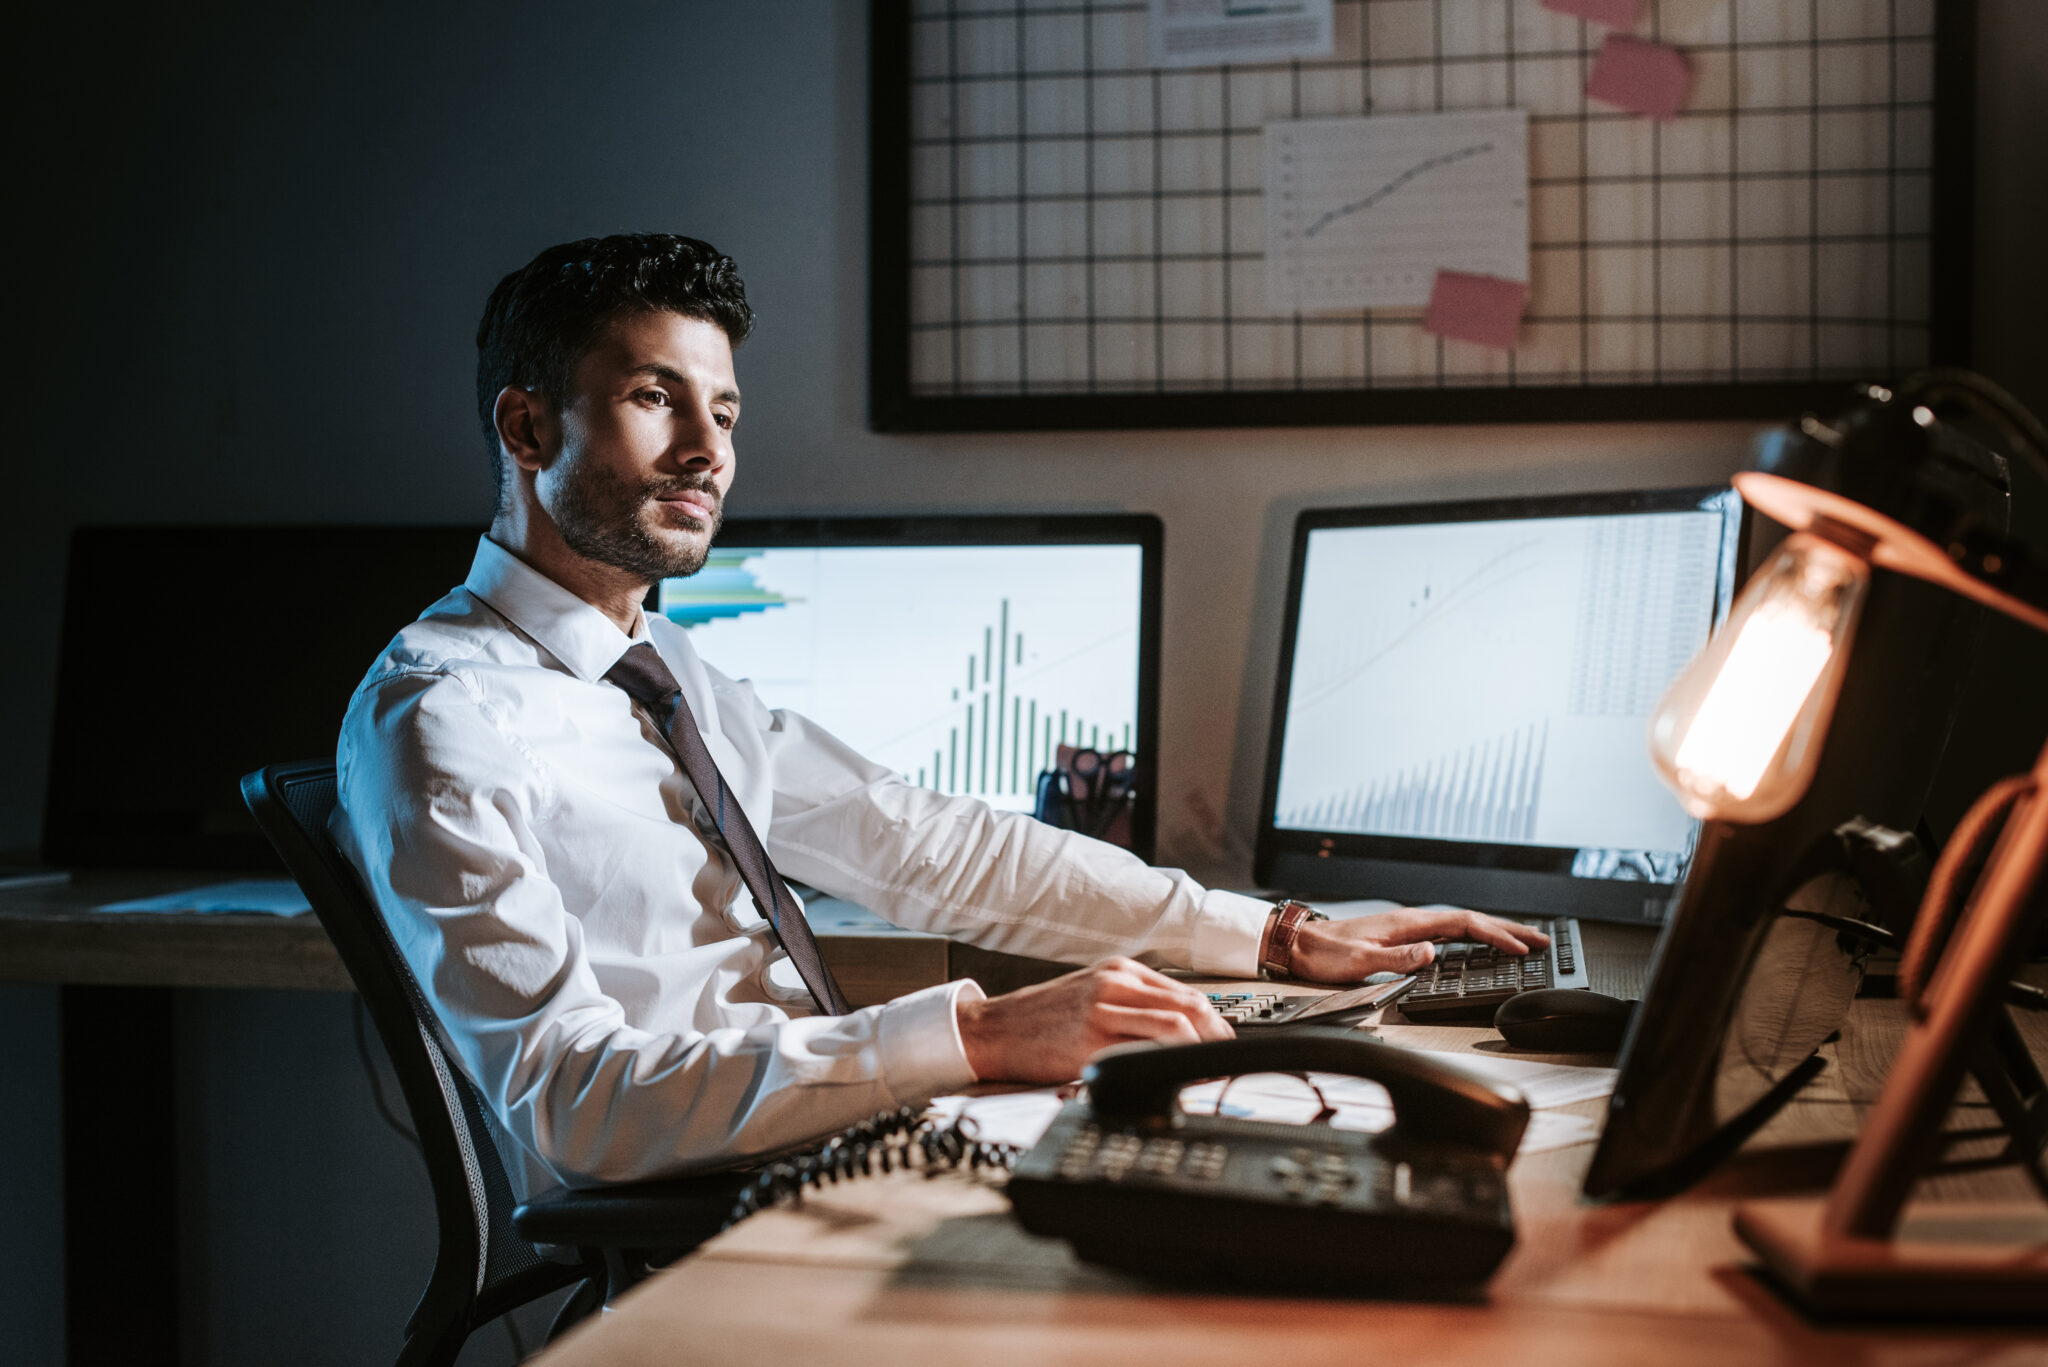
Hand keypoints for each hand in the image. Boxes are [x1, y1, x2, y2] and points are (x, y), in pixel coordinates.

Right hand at [956, 957, 1232, 1083]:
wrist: (992, 1029)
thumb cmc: (1039, 1019)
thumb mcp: (1089, 996)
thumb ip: (1130, 1005)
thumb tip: (1177, 1032)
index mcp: (1118, 971)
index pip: (1185, 991)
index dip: (1215, 1020)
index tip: (1224, 1042)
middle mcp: (1114, 984)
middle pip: (1189, 1004)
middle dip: (1218, 1035)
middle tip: (1226, 1059)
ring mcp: (1103, 1010)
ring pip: (1175, 1023)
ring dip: (1202, 1049)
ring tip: (1208, 1071)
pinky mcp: (1090, 1040)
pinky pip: (1143, 1049)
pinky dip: (1170, 1064)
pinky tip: (1176, 1078)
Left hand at [1289, 907, 1549, 982]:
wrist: (1298, 944)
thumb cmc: (1326, 953)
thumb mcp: (1360, 960)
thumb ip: (1397, 958)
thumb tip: (1431, 952)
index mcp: (1408, 923)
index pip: (1463, 924)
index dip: (1495, 935)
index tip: (1520, 949)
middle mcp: (1413, 921)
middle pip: (1471, 920)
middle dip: (1508, 929)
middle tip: (1542, 940)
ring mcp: (1410, 927)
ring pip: (1463, 925)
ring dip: (1495, 931)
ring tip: (1523, 941)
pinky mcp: (1404, 936)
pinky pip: (1450, 933)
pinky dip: (1474, 936)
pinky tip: (1481, 945)